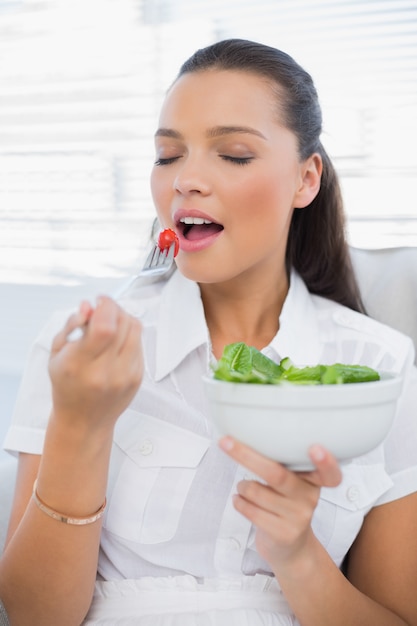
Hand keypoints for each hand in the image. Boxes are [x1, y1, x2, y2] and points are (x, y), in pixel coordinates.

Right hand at [48, 296, 142, 432]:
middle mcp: (105, 372)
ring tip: (109, 321)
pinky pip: (139, 342)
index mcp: (79, 365)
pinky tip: (116, 339)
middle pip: (122, 323)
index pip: (104, 327)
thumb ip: (71, 325)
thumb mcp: (57, 354)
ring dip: (123, 317)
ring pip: (135, 329)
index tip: (99, 300)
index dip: (105, 306)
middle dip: (113, 308)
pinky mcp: (138, 377)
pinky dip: (129, 333)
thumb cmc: (67, 386)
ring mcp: (125, 376)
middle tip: (102, 309)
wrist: (83, 421)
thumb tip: (88, 305)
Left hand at [219, 437, 341, 572]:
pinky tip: (239, 500)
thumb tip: (248, 439)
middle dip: (247, 456)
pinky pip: (251, 511)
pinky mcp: (283, 533)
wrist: (291, 548)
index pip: (330, 473)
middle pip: (277, 474)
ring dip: (242, 486)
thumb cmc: (285, 505)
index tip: (316, 448)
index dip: (326, 462)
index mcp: (314, 480)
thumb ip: (283, 465)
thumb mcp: (292, 484)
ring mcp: (298, 517)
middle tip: (226, 442)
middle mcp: (310, 497)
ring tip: (243, 488)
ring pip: (257, 492)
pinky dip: (239, 502)